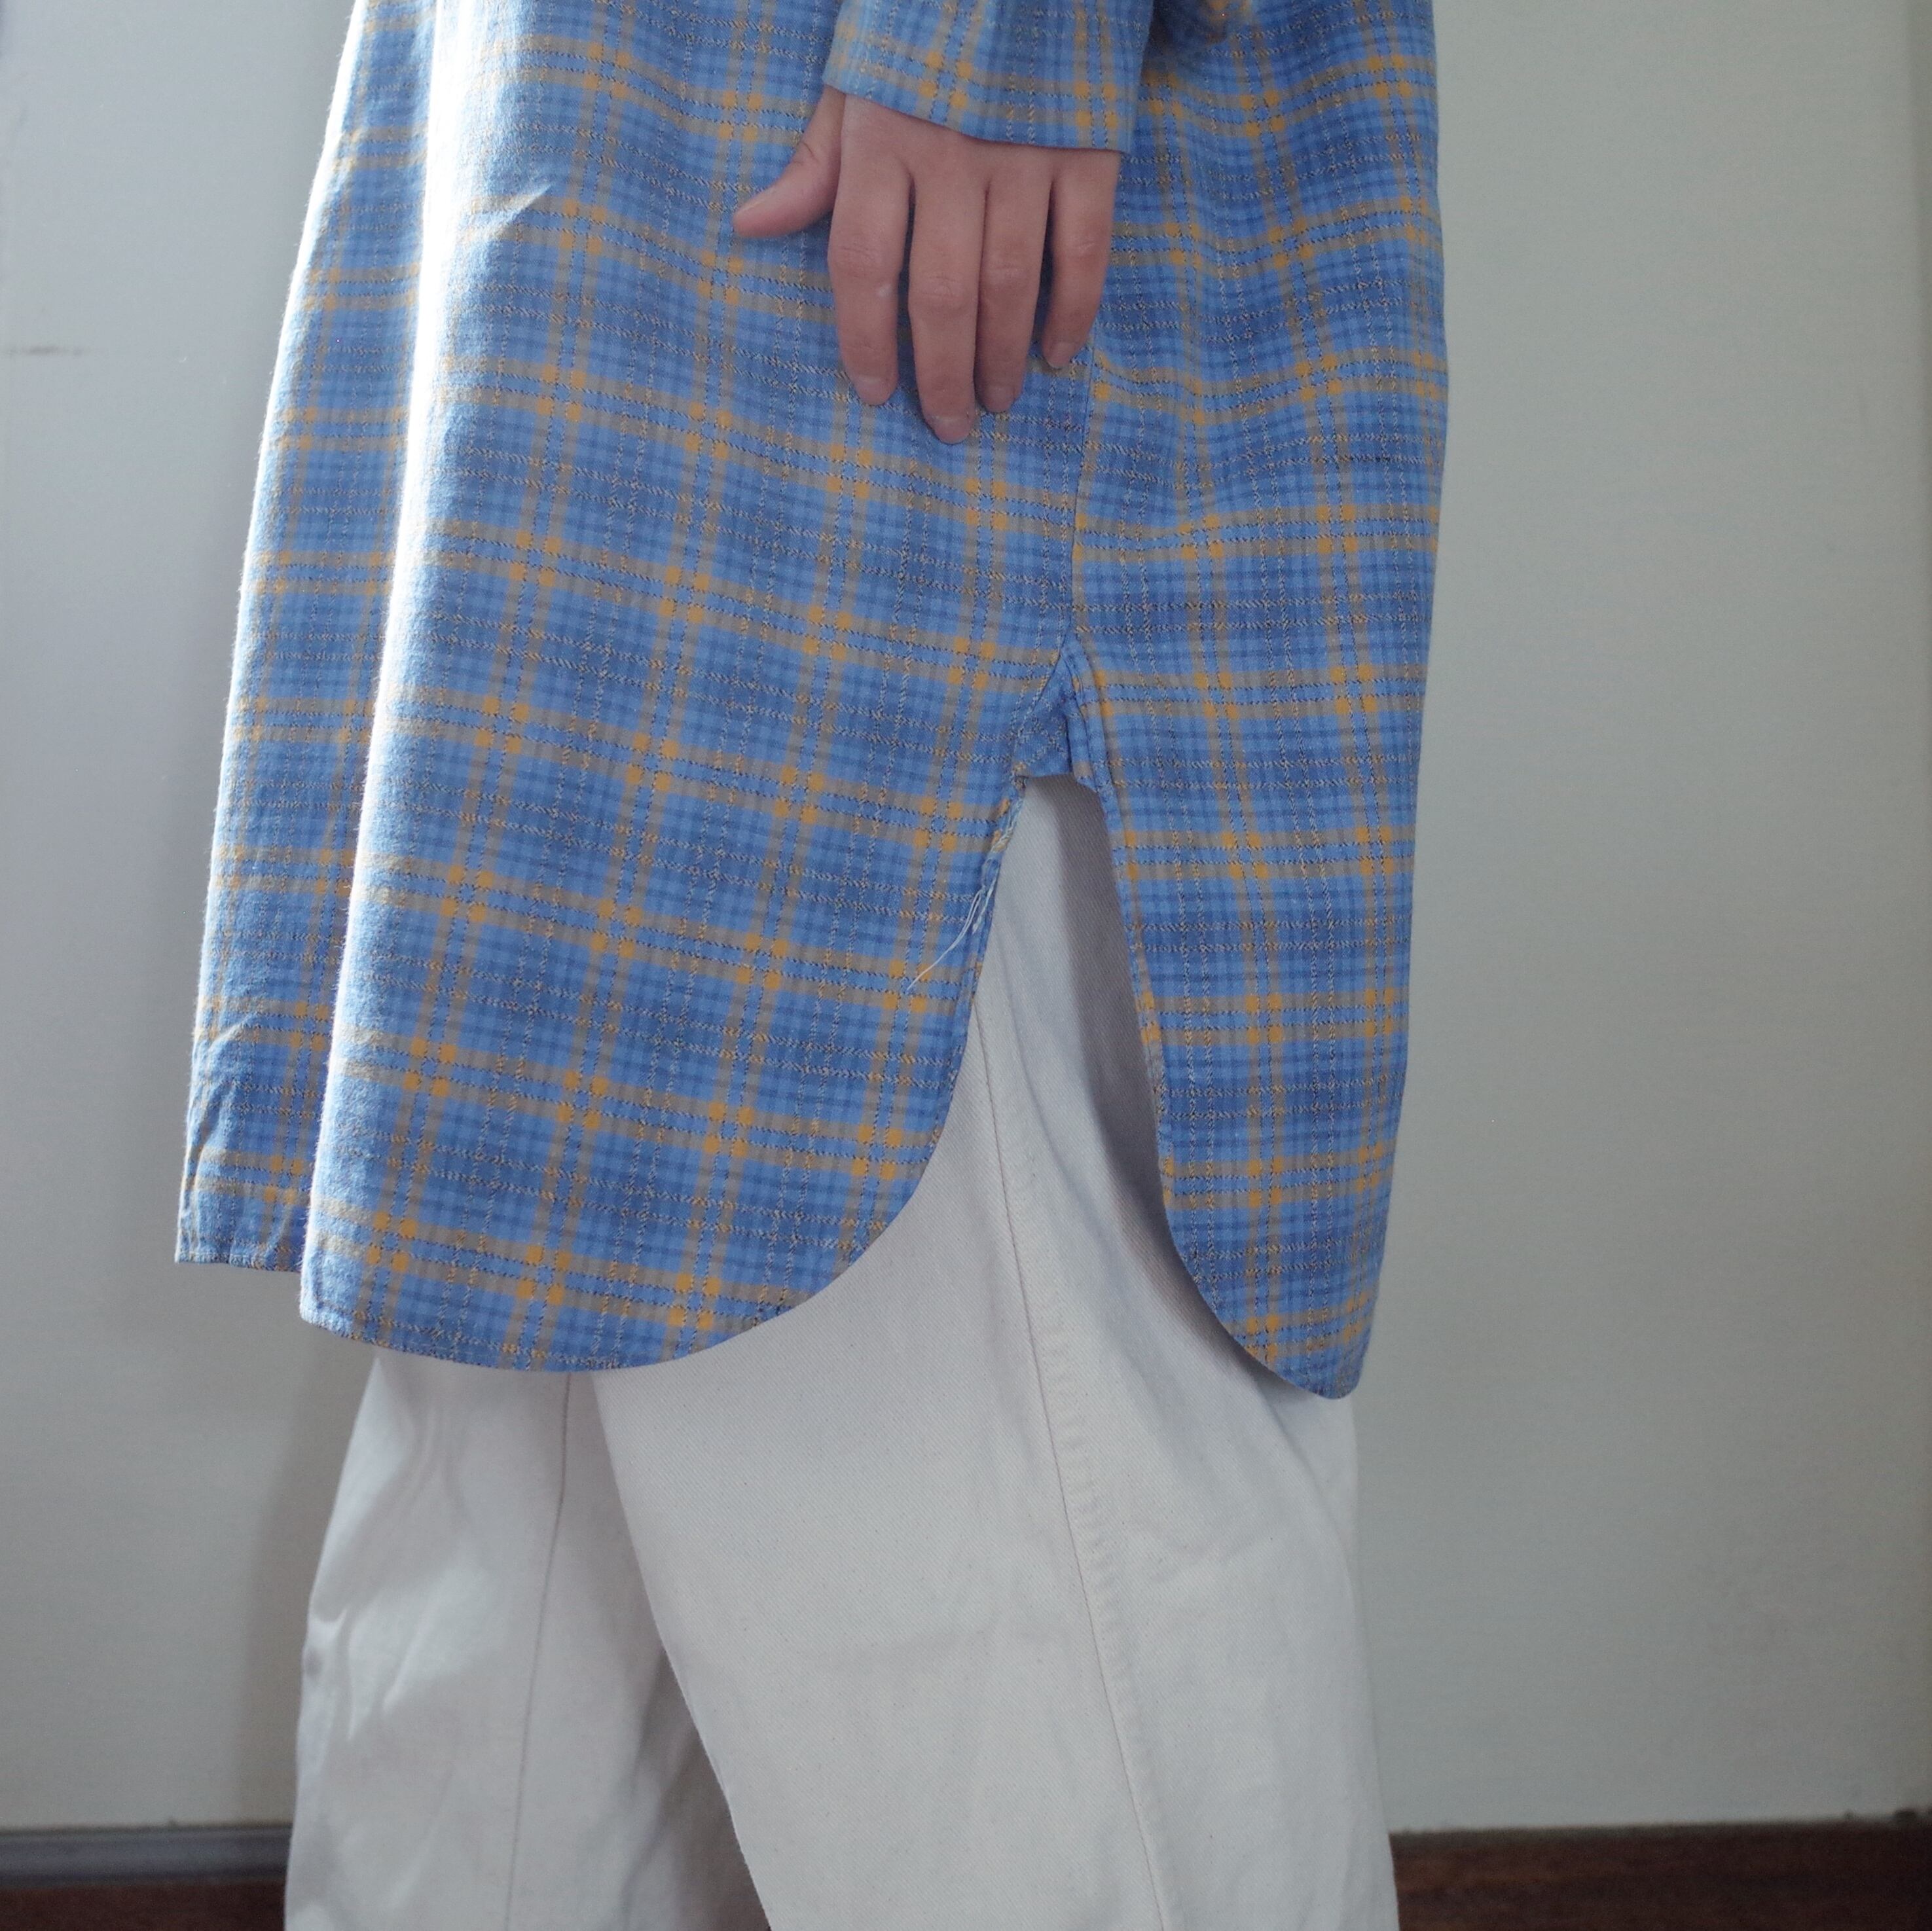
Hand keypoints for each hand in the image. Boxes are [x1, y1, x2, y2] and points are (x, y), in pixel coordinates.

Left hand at [733, 87, 1121, 442]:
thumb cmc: (923, 33)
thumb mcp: (855, 85)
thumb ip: (814, 163)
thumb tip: (750, 226)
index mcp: (881, 140)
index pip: (861, 264)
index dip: (864, 341)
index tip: (876, 394)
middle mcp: (950, 155)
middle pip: (940, 293)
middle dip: (942, 373)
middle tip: (949, 426)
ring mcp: (1024, 155)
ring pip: (1011, 284)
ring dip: (1002, 356)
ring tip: (996, 399)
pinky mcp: (1088, 152)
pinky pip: (1082, 250)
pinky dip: (1073, 310)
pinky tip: (1058, 355)